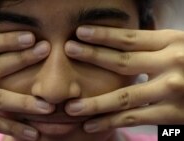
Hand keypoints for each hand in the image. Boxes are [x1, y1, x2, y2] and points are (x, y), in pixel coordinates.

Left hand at [64, 26, 183, 132]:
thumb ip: (153, 46)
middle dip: (92, 56)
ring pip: (124, 96)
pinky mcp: (174, 115)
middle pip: (123, 62)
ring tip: (70, 107)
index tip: (80, 33)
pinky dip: (111, 122)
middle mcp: (172, 63)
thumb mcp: (178, 47)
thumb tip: (120, 43)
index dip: (103, 35)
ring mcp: (173, 90)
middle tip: (67, 51)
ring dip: (95, 102)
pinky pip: (135, 118)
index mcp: (172, 42)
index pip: (130, 38)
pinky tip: (91, 125)